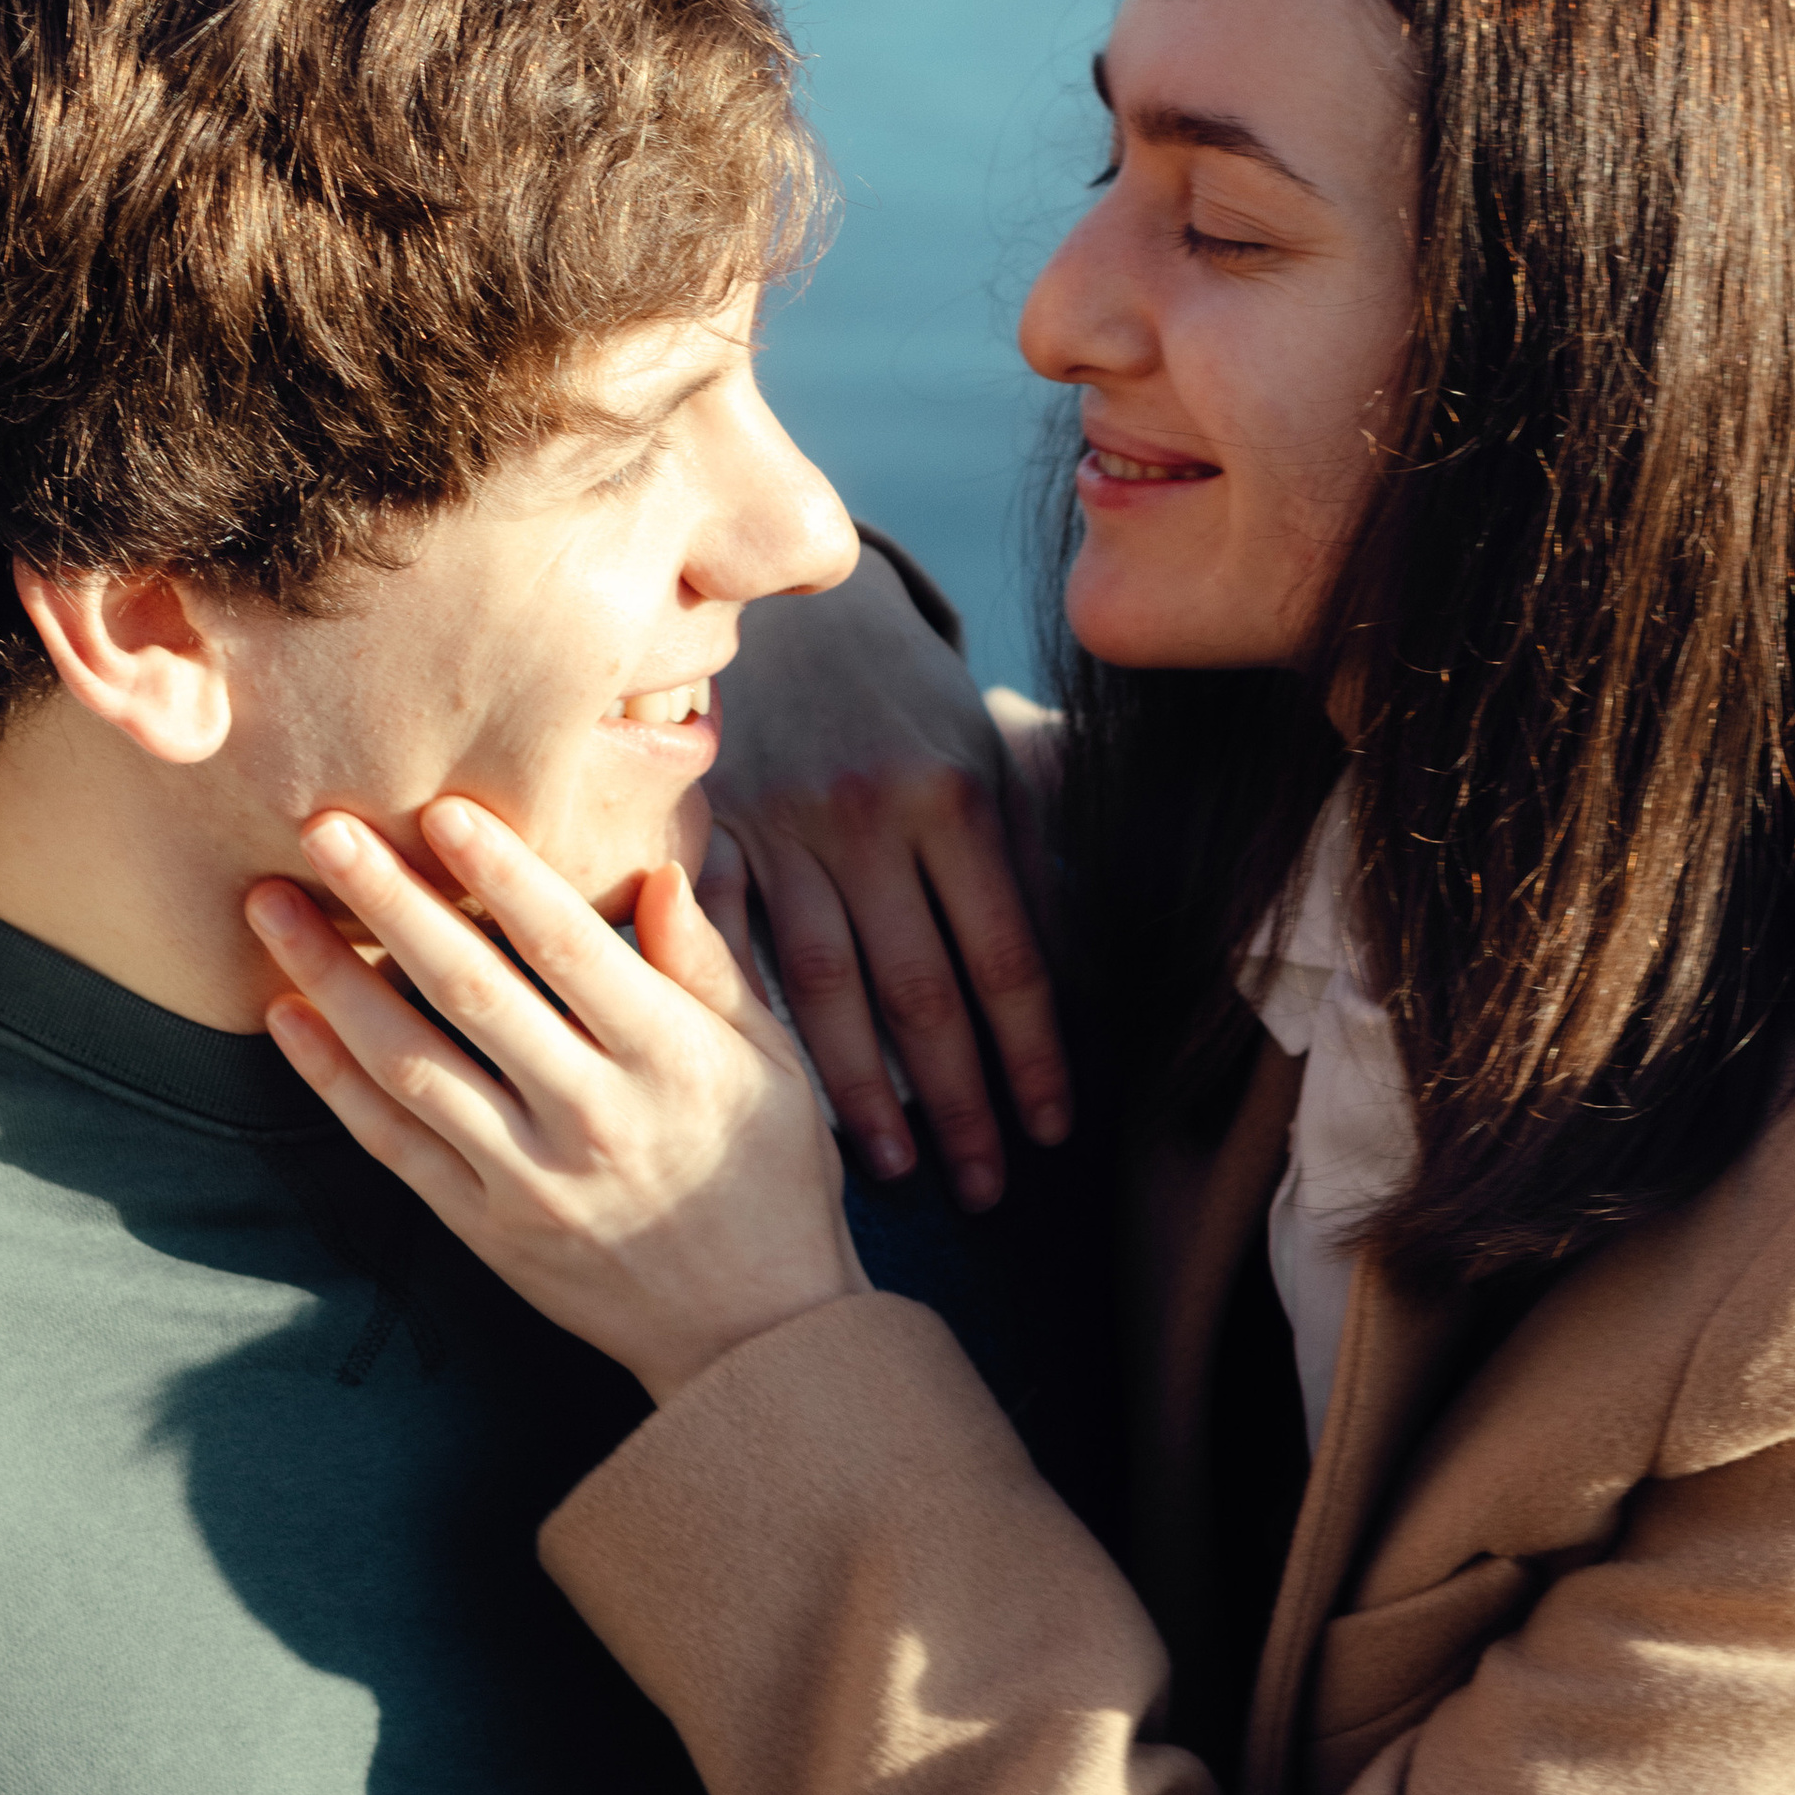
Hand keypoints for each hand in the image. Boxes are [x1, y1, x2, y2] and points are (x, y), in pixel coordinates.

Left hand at [245, 800, 866, 1402]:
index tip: (445, 808)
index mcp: (670, 1059)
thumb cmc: (773, 1179)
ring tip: (270, 908)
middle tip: (324, 827)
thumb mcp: (775, 1064)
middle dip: (391, 904)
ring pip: (411, 1065)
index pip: (571, 949)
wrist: (755, 1339)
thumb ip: (710, 966)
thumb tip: (657, 872)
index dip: (504, 875)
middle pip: (472, 993)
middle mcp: (592, 1116)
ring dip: (331, 980)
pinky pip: (393, 1143)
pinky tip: (287, 1014)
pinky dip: (332, 1078)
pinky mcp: (485, 1228)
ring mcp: (529, 1179)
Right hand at [706, 550, 1070, 1210]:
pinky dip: (756, 1025)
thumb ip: (1027, 845)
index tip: (1052, 1132)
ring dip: (861, 1094)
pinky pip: (734, 948)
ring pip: (828, 988)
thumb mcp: (981, 746)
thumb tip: (1082, 960)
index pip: (1009, 956)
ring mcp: (785, 826)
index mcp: (960, 793)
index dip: (1034, 1054)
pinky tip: (772, 1096)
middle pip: (925, 991)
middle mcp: (873, 816)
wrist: (785, 602)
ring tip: (890, 1172)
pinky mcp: (712, 831)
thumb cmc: (903, 693)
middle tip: (984, 1193)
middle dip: (960, 1102)